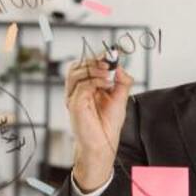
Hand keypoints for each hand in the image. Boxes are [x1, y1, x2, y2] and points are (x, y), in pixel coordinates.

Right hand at [65, 56, 134, 190]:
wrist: (103, 143)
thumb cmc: (108, 124)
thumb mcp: (120, 98)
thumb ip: (122, 82)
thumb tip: (121, 67)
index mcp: (86, 87)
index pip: (86, 65)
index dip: (98, 56)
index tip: (112, 52)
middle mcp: (77, 90)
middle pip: (77, 65)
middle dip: (94, 60)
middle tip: (109, 61)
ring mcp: (73, 97)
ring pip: (76, 72)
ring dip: (94, 69)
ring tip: (108, 74)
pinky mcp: (74, 104)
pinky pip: (81, 85)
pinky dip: (94, 81)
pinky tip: (106, 84)